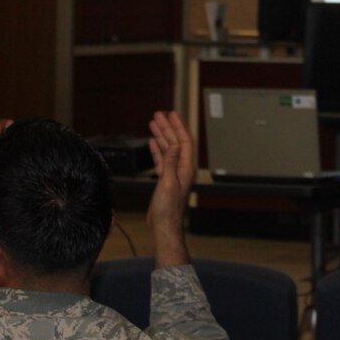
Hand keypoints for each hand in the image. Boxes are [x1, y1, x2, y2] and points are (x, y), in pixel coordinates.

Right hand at [147, 110, 194, 267]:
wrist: (164, 224)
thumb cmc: (168, 209)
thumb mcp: (168, 183)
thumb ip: (171, 163)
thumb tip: (175, 144)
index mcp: (186, 167)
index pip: (184, 141)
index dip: (178, 126)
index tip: (172, 114)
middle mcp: (182, 168)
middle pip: (175, 142)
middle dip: (168, 127)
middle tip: (159, 115)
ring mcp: (174, 172)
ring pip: (168, 149)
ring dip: (161, 136)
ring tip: (154, 123)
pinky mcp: (165, 178)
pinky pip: (162, 159)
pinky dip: (157, 149)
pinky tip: (153, 142)